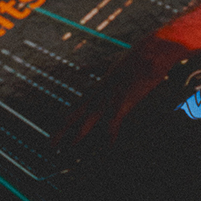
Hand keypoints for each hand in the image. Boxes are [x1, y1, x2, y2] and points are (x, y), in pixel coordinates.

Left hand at [54, 32, 192, 150]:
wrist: (150, 52)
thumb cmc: (134, 56)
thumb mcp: (109, 61)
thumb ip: (94, 67)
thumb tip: (80, 67)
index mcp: (97, 86)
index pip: (77, 106)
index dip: (65, 121)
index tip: (55, 133)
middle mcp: (100, 93)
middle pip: (77, 113)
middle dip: (63, 130)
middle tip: (50, 146)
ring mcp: (110, 96)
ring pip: (91, 118)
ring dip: (80, 134)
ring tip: (69, 148)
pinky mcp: (124, 99)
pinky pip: (115, 120)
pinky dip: (111, 133)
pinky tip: (108, 147)